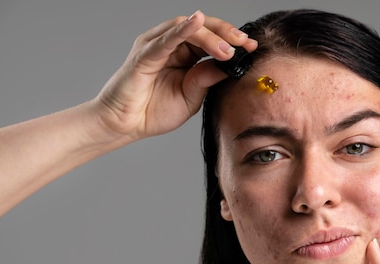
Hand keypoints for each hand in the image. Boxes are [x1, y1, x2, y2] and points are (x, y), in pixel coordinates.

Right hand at [91, 11, 256, 144]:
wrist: (126, 125)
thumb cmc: (154, 111)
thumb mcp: (192, 96)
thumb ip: (207, 79)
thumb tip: (230, 66)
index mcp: (184, 54)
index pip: (211, 39)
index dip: (232, 41)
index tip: (253, 47)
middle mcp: (170, 45)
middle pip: (202, 28)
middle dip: (226, 34)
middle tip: (245, 43)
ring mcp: (156, 46)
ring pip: (187, 30)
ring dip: (210, 36)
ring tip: (228, 48)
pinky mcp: (144, 54)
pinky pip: (166, 38)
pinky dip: (182, 29)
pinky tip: (197, 22)